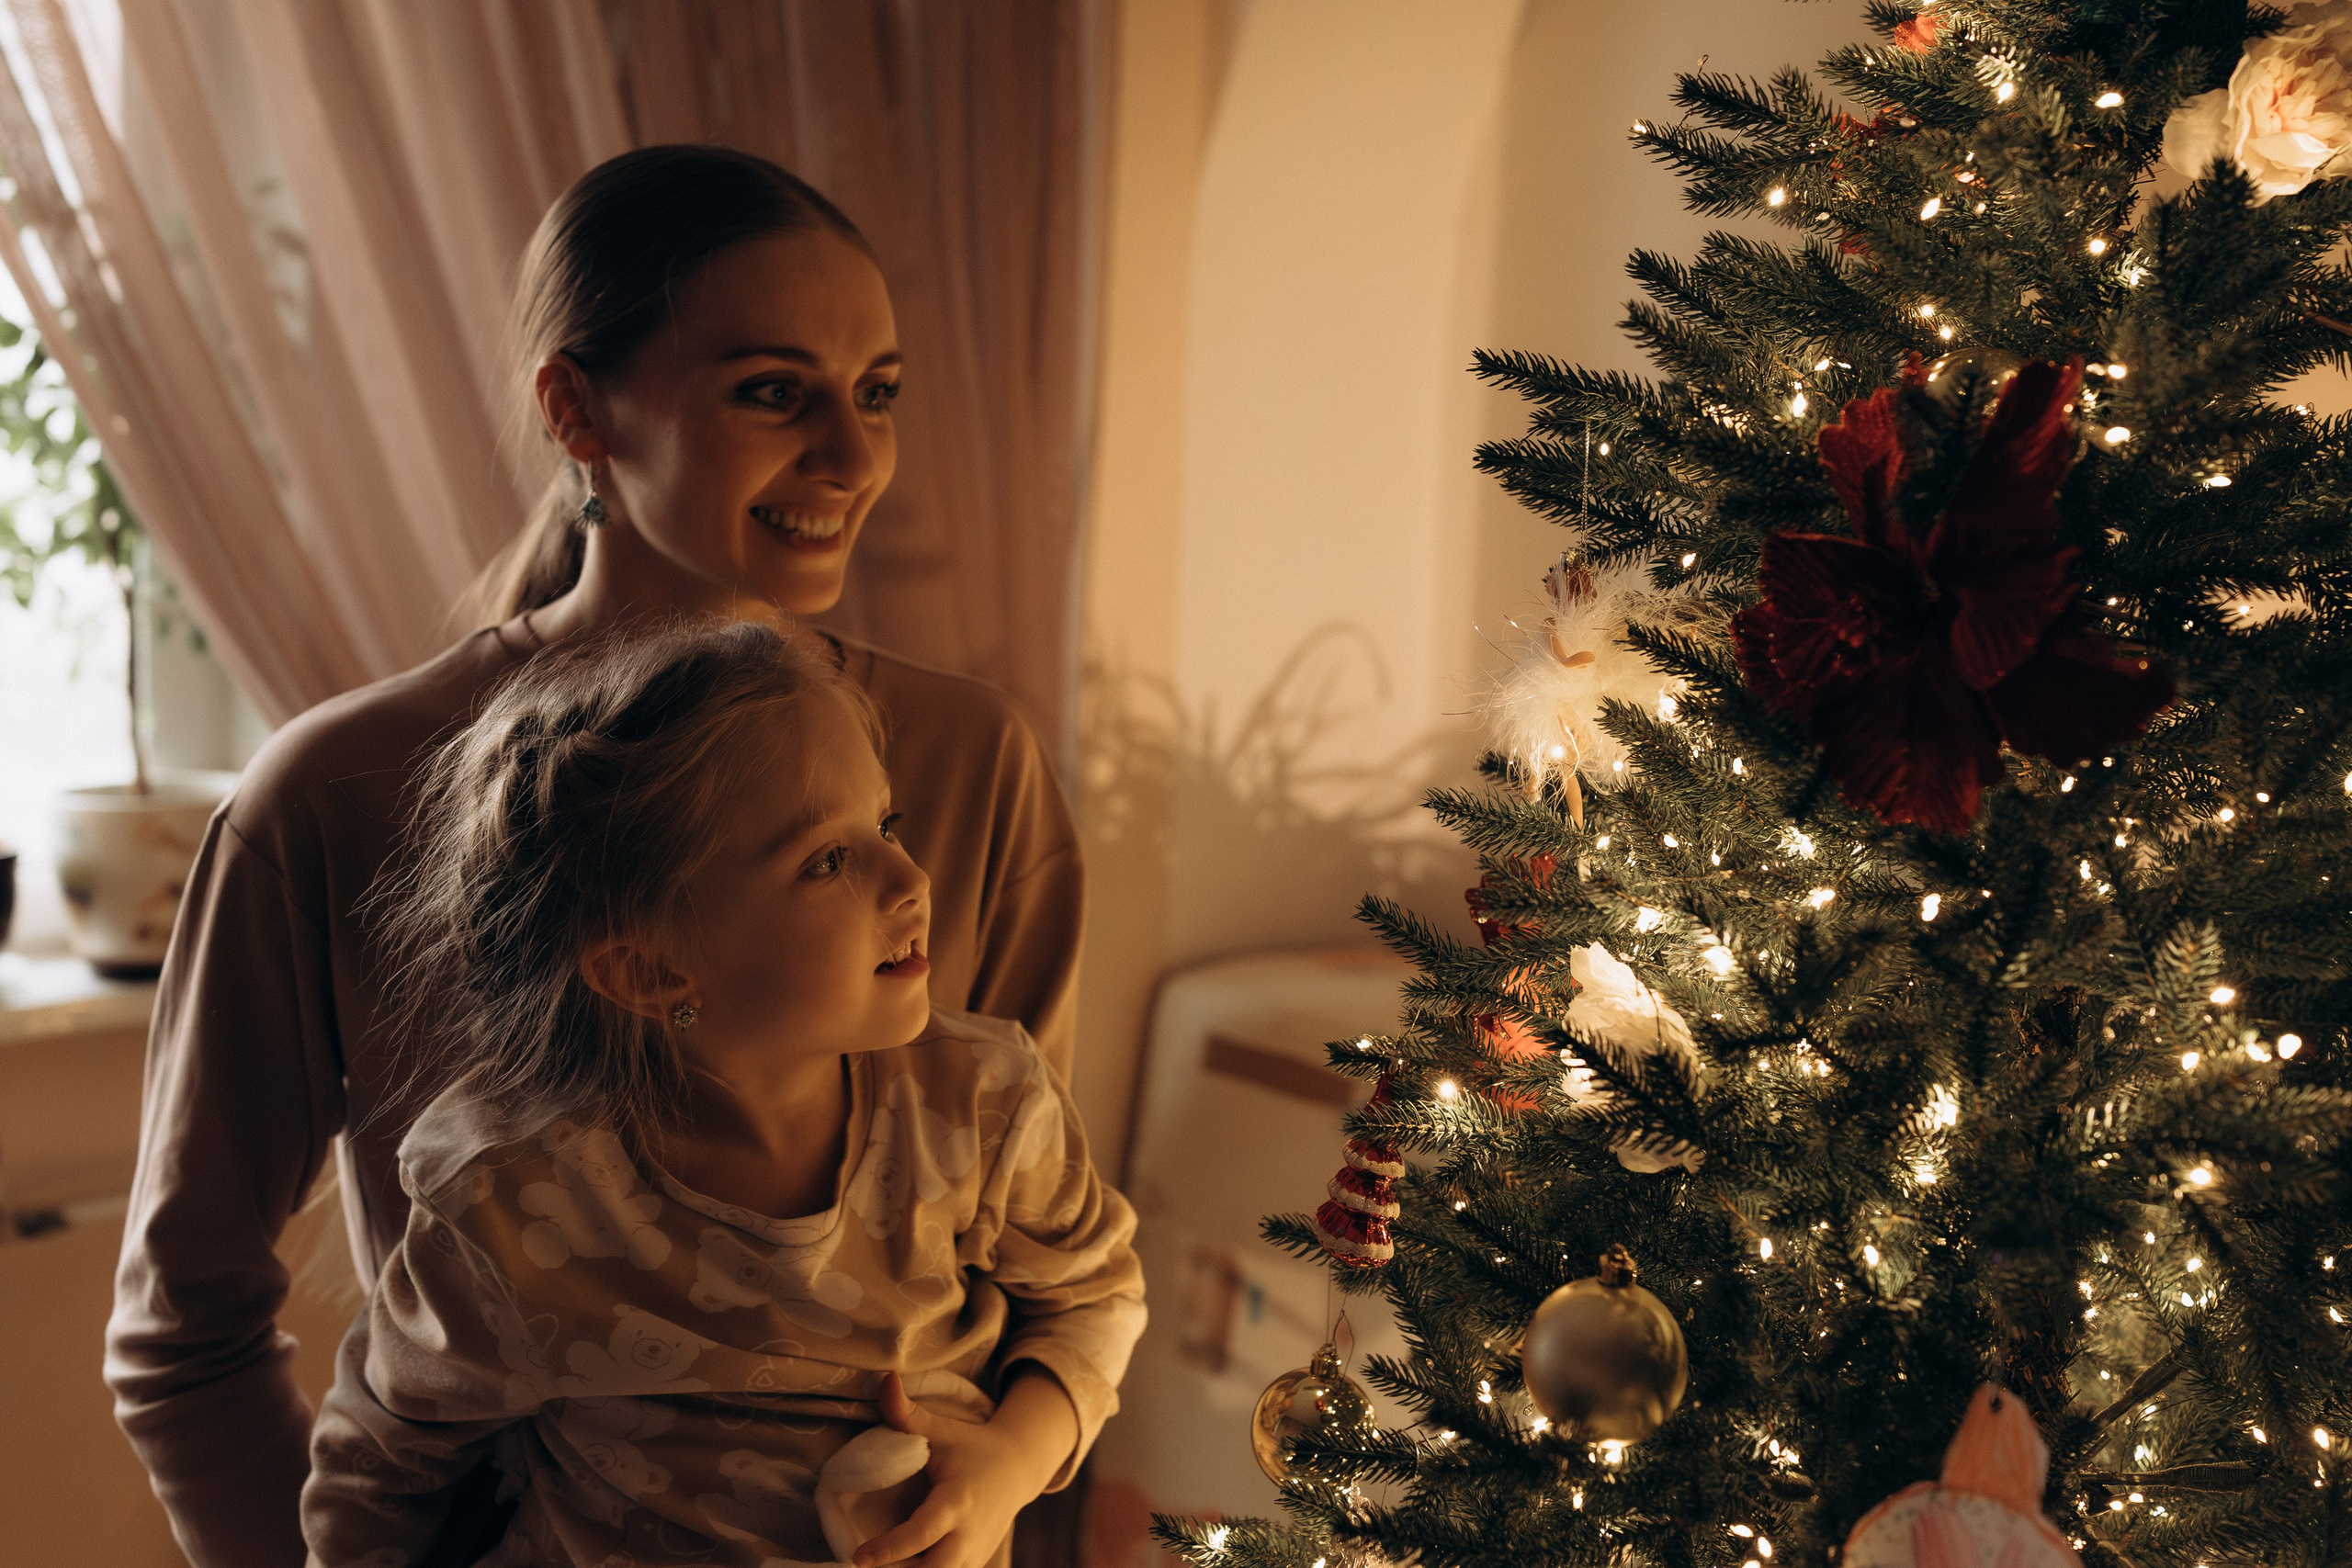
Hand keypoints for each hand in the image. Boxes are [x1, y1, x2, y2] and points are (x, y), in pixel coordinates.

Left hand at [852, 1368, 1078, 1567]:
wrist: (1019, 1468)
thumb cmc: (971, 1447)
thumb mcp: (941, 1430)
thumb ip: (906, 1412)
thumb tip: (883, 1378)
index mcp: (956, 1502)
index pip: (922, 1533)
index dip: (890, 1549)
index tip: (858, 1558)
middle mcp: (967, 1536)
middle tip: (864, 1565)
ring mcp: (973, 1556)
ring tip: (877, 1565)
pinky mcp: (973, 1566)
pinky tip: (897, 1566)